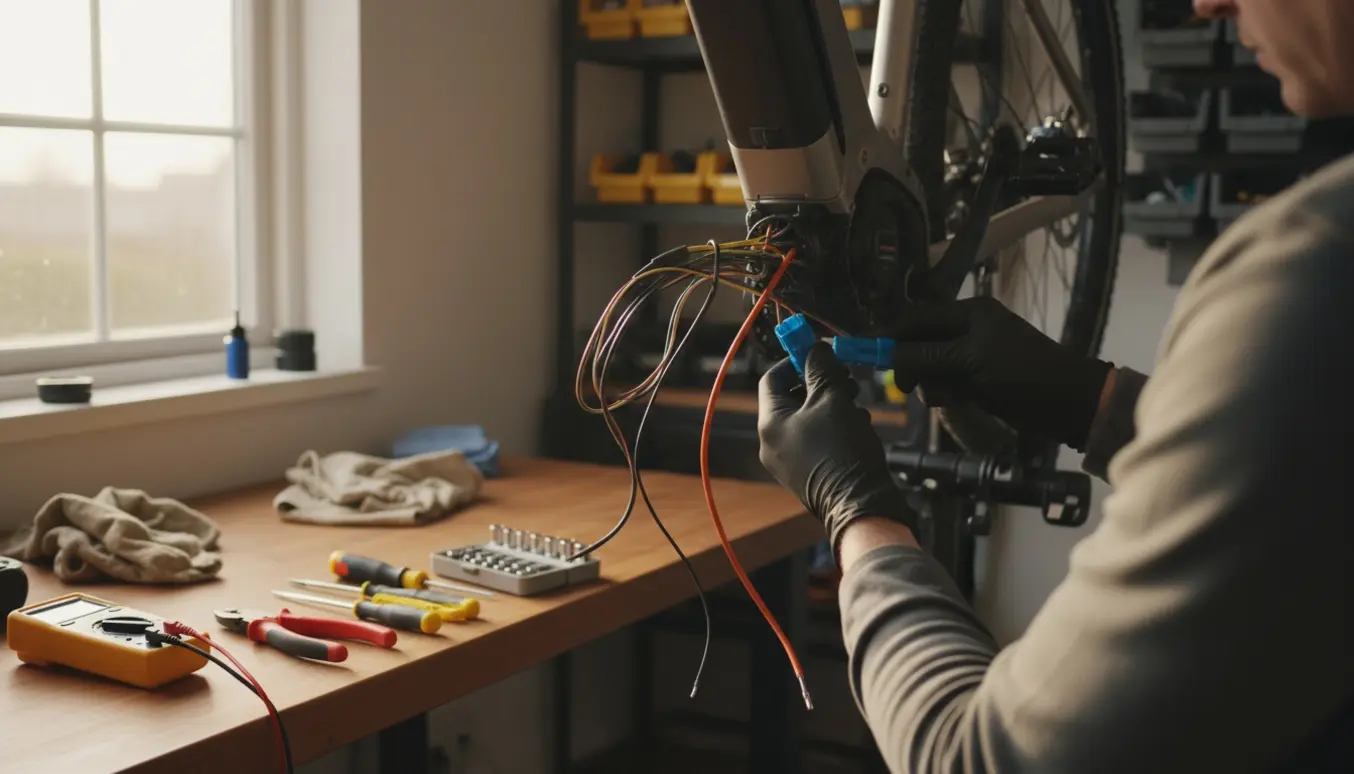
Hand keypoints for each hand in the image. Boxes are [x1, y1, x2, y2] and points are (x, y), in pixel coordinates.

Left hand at [757, 343, 913, 557]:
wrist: (860, 503)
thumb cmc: (843, 450)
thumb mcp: (833, 398)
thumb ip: (821, 368)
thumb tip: (813, 348)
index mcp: (770, 423)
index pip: (771, 378)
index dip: (795, 360)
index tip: (819, 354)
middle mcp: (771, 443)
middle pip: (790, 398)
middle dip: (820, 383)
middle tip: (845, 377)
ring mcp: (788, 461)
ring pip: (807, 418)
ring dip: (831, 404)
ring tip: (855, 404)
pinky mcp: (806, 473)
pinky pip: (815, 439)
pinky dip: (834, 427)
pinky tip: (857, 427)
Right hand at [889, 296, 1113, 450]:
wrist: (1066, 402)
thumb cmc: (1022, 372)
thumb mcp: (970, 359)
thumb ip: (927, 354)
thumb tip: (889, 353)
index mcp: (969, 312)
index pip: (917, 317)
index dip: (893, 336)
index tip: (873, 357)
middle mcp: (967, 330)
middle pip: (920, 343)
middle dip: (914, 365)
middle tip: (909, 388)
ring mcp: (972, 356)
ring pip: (931, 368)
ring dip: (932, 384)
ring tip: (946, 399)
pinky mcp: (978, 380)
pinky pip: (947, 384)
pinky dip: (947, 395)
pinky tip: (957, 404)